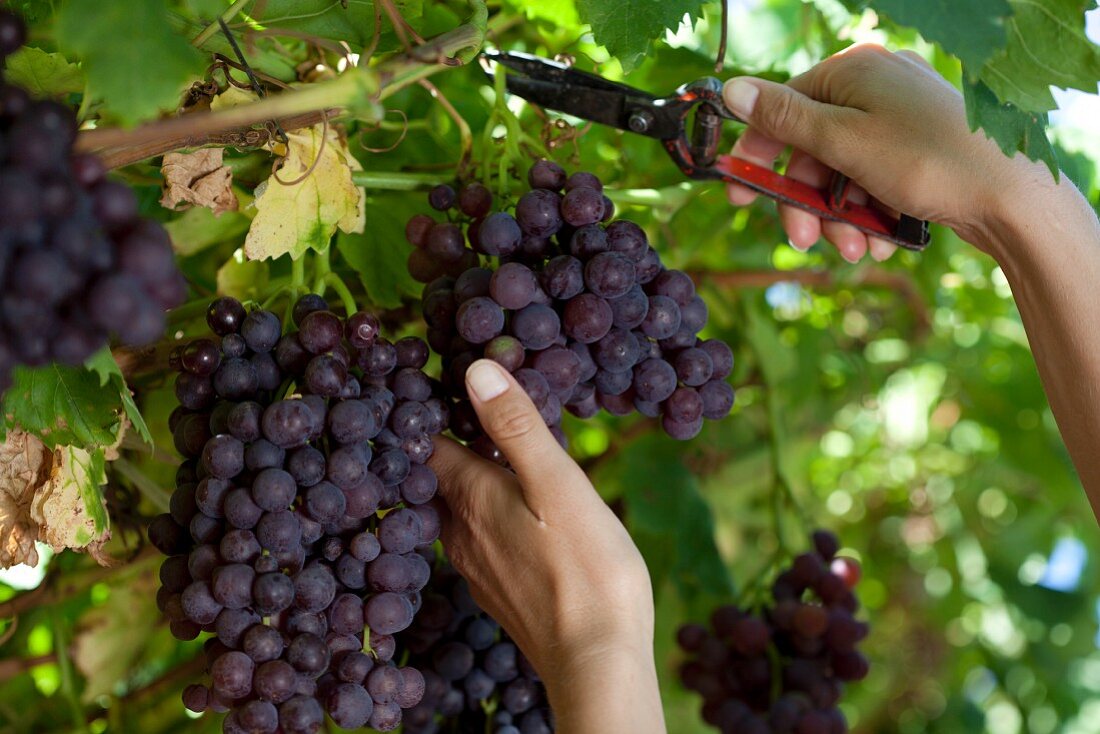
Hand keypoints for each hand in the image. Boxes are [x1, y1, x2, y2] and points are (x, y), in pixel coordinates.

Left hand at [429, 359, 664, 732]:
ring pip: (457, 510)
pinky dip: (487, 515)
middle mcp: (460, 532)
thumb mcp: (557, 484)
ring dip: (469, 482)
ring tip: (493, 455)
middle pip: (436, 477)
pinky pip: (478, 539)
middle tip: (467, 410)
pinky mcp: (498, 591)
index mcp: (470, 497)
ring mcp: (476, 566)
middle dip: (447, 444)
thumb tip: (475, 371)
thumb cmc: (587, 568)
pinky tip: (514, 513)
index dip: (425, 412)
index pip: (425, 443)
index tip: (433, 384)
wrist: (596, 661)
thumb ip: (516, 427)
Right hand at [722, 44, 1047, 261]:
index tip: (741, 196)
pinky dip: (870, 213)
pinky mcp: (919, 148)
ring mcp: (901, 117)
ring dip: (840, 218)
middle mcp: (877, 86)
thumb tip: (732, 89)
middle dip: (808, 203)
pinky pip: (874, 179)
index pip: (784, 108)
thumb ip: (784, 119)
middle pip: (813, 149)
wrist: (1013, 198)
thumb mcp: (843, 142)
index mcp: (854, 70)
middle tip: (805, 242)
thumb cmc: (927, 162)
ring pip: (843, 172)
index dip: (759, 156)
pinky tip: (882, 240)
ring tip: (856, 250)